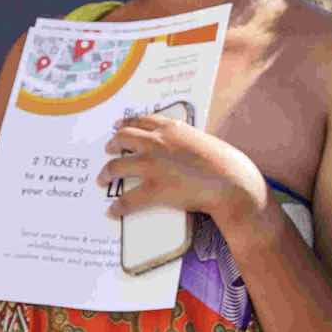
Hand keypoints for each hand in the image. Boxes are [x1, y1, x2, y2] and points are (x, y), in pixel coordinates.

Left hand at [99, 114, 264, 229]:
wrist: (230, 181)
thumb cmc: (224, 162)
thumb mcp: (202, 141)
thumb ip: (185, 141)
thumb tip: (178, 147)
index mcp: (171, 128)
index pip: (142, 121)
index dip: (126, 123)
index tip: (118, 126)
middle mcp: (157, 142)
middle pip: (124, 138)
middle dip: (113, 143)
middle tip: (108, 149)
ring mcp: (153, 165)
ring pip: (117, 166)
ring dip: (106, 173)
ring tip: (101, 178)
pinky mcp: (154, 189)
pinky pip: (128, 199)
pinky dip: (118, 206)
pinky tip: (112, 211)